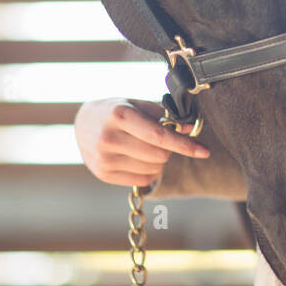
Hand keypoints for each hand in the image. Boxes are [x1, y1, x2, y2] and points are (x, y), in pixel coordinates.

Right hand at [75, 97, 209, 187]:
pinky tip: (137, 158)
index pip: (159, 136)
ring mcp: (104, 158)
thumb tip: (190, 129)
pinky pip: (142, 180)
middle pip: (159, 155)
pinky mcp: (102, 174)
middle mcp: (109, 138)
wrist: (81, 123)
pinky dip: (148, 171)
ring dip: (158, 161)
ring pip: (153, 169)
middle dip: (169, 149)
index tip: (204, 151)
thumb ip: (164, 117)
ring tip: (145, 147)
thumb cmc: (116, 111)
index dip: (184, 145)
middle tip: (160, 140)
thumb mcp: (138, 105)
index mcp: (120, 115)